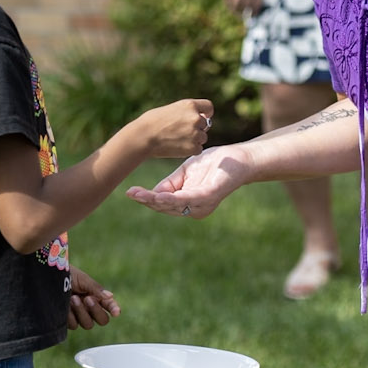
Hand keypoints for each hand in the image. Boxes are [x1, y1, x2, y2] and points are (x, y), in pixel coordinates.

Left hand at [68, 267, 119, 330]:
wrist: (49, 279)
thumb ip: (96, 289)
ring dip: (81, 312)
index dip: (115, 309)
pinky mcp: (68, 321)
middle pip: (102, 320)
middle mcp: (91, 309)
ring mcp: (80, 316)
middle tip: (87, 298)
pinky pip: (74, 325)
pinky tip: (64, 305)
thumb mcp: (83, 279)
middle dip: (96, 310)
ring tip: (72, 298)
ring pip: (88, 324)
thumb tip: (110, 296)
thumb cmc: (68, 276)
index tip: (116, 312)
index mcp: (97, 297)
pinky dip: (70, 315)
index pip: (110, 306)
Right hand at [126, 145, 247, 218]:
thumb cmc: (212, 165)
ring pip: (173, 205)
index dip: (146, 198)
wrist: (238, 158)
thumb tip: (151, 193)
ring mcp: (202, 204)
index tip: (130, 192)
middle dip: (147, 200)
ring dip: (155, 201)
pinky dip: (172, 199)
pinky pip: (187, 199)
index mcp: (187, 203)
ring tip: (140, 195)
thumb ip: (169, 184)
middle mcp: (194, 208)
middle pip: (165, 207)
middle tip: (130, 193)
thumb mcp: (184, 173)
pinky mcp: (209, 196)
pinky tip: (159, 195)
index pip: (163, 203)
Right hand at [131, 99, 213, 158]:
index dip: (206, 113)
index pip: (208, 107)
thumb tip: (199, 120)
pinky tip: (177, 147)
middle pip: (205, 124)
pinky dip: (190, 150)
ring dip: (194, 140)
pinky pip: (198, 149)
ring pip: (202, 138)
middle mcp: (196, 118)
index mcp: (190, 105)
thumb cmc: (152, 122)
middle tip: (181, 132)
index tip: (203, 116)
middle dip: (197, 128)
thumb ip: (186, 113)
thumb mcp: (172, 109)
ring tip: (176, 140)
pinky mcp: (193, 147)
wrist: (144, 136)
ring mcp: (196, 133)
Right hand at [225, 0, 264, 16]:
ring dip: (236, 10)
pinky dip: (228, 2)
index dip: (254, 12)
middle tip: (244, 16)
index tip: (253, 16)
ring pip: (236, 2)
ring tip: (237, 13)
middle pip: (246, 5)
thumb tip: (254, 3)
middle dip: (245, 12)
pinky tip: (230, 5)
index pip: (256, 4)